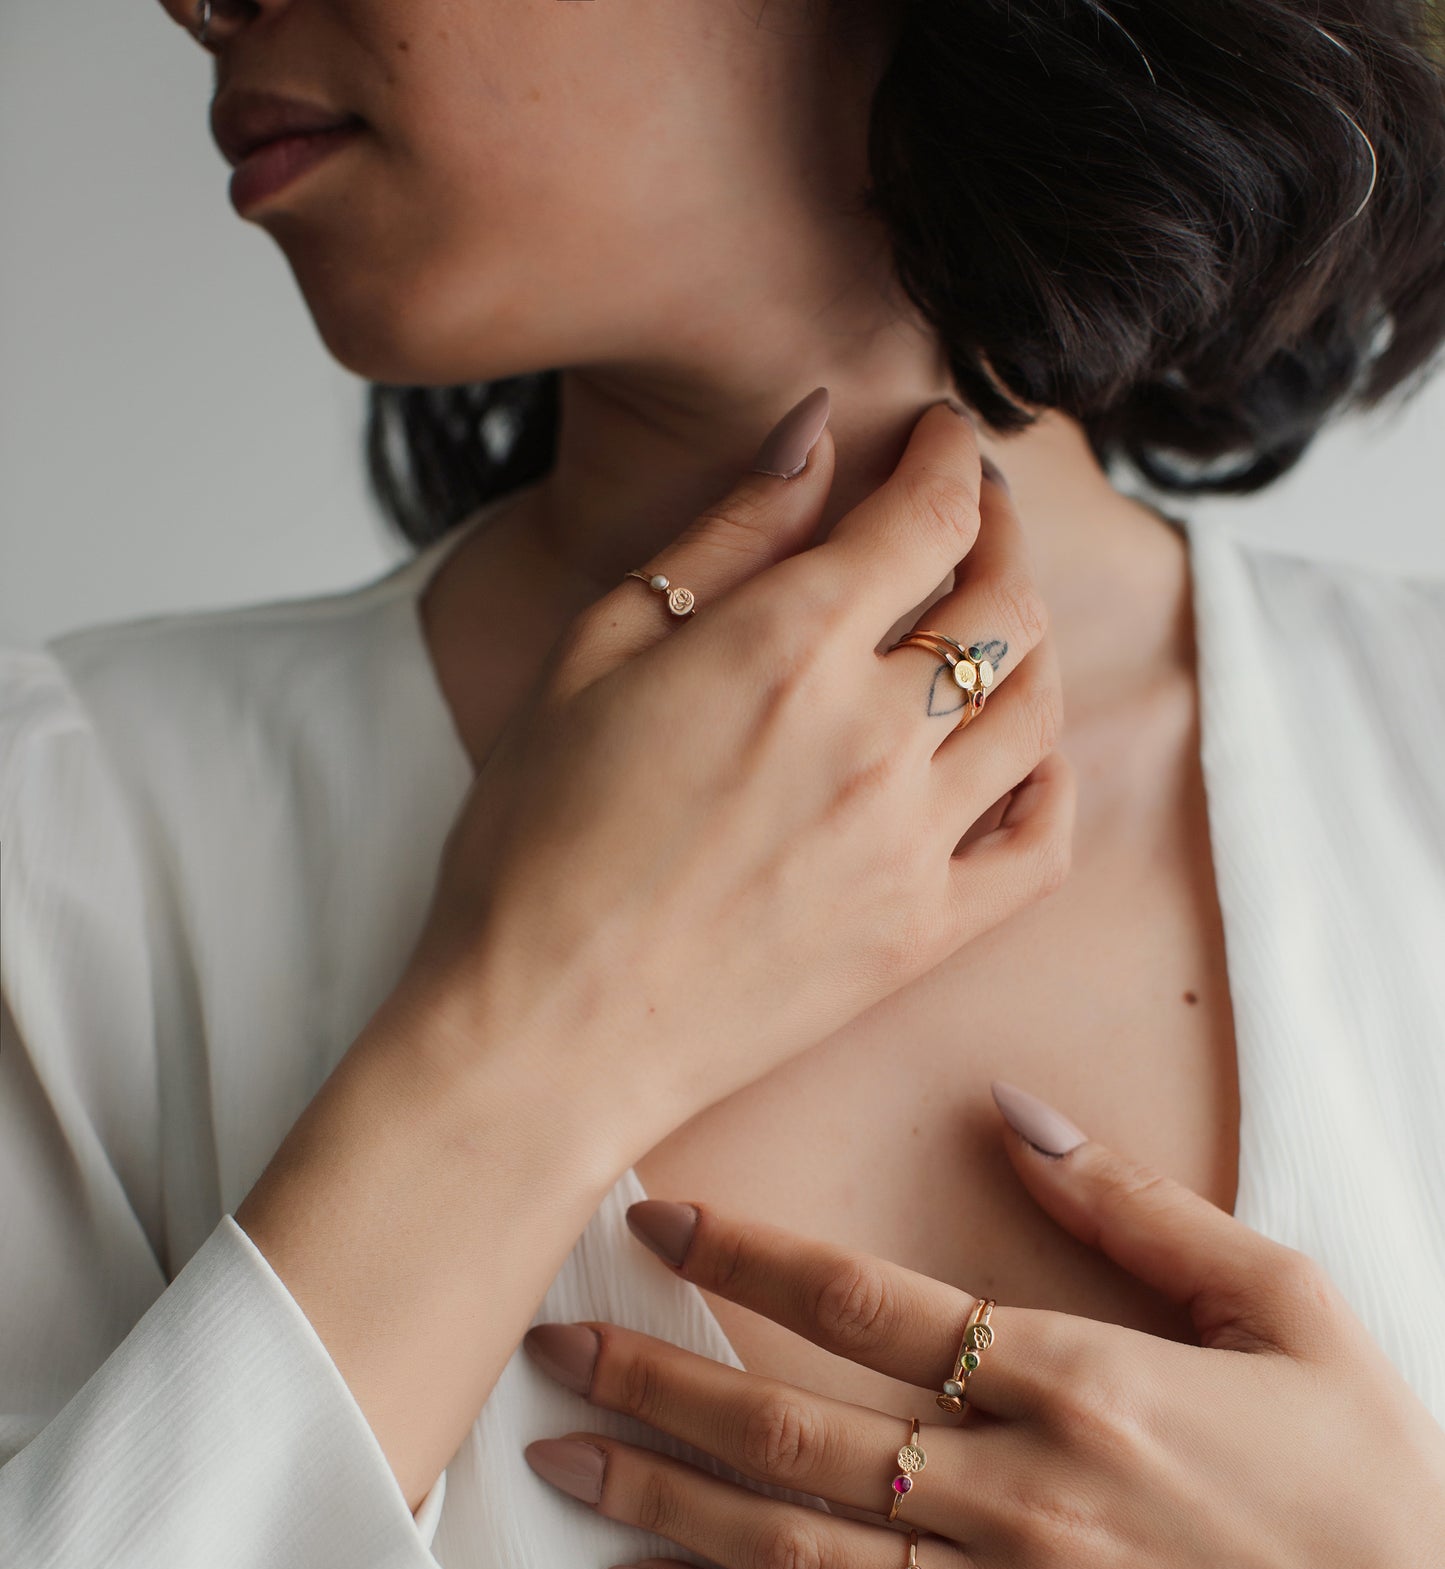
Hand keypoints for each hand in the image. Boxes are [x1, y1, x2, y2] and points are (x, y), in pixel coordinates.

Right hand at [399, 394, 1071, 1167]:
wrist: (539, 1031)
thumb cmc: (535, 844)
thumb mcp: (594, 653)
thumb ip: (722, 536)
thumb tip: (816, 432)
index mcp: (788, 646)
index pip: (929, 514)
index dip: (949, 457)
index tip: (942, 441)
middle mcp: (875, 735)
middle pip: (1004, 600)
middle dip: (1000, 532)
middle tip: (973, 515)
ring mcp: (913, 842)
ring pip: (1036, 707)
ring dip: (1029, 643)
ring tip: (990, 622)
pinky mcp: (925, 934)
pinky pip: (1044, 844)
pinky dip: (1051, 783)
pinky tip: (1021, 757)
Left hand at [521, 1085, 1444, 1568]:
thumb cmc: (1362, 1472)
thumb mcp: (1280, 1302)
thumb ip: (1135, 1207)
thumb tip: (1009, 1111)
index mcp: (1081, 1378)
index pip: (866, 1301)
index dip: (743, 1257)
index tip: (651, 1222)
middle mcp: (1021, 1492)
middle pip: (789, 1427)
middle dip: (651, 1379)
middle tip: (544, 1346)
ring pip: (787, 1549)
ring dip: (657, 1499)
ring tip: (556, 1457)